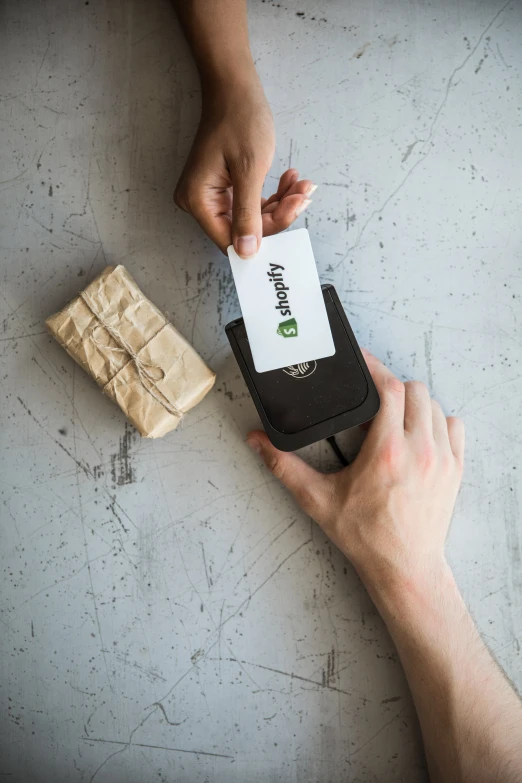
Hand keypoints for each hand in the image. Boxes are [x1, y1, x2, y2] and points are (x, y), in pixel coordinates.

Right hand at [174, 79, 313, 256]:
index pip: (232, 238)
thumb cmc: (240, 120)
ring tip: (301, 185)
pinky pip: (251, 203)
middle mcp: (200, 203)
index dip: (264, 233)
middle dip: (278, 214)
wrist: (234, 88)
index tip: (293, 211)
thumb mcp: (249, 169)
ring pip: (252, 217)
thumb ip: (248, 214)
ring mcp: (212, 197)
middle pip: (243, 229)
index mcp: (198, 201)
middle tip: (302, 194)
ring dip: (281, 204)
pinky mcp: (225, 189)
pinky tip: (290, 180)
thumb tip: (246, 252)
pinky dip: (273, 195)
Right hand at [246, 351, 464, 593]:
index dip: (375, 368)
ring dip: (414, 403)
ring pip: (435, 405)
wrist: (403, 567)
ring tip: (391, 417)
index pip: (390, 388)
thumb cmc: (364, 536)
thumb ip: (284, 467)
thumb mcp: (317, 500)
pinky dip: (437, 421)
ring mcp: (442, 459)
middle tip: (372, 398)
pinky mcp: (455, 470)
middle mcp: (419, 449)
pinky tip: (418, 433)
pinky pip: (454, 426)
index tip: (362, 361)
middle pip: (415, 390)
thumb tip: (257, 442)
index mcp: (386, 451)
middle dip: (392, 387)